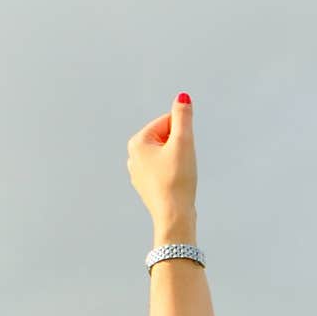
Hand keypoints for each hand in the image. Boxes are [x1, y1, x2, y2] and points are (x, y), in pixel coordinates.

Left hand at [127, 93, 196, 235]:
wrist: (174, 216)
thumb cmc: (177, 180)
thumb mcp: (183, 142)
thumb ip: (183, 116)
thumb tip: (182, 98)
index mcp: (137, 142)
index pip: (168, 122)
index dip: (182, 135)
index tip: (182, 153)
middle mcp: (133, 156)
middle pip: (166, 138)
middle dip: (179, 148)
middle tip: (181, 166)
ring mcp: (138, 173)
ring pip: (167, 155)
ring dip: (178, 161)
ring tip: (177, 177)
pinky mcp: (147, 186)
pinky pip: (165, 170)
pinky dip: (173, 174)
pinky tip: (174, 187)